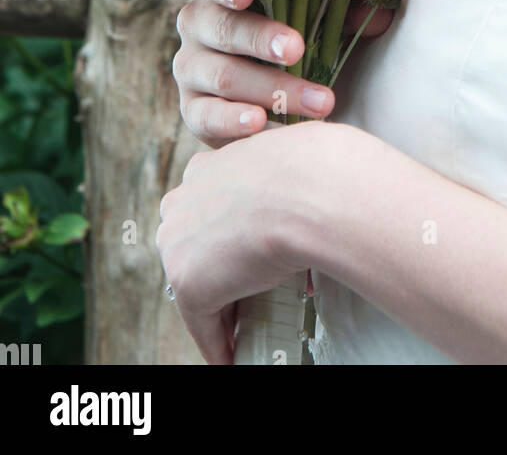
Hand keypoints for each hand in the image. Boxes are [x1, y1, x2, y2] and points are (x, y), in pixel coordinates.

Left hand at [157, 118, 346, 363]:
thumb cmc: (315, 171)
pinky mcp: (189, 283)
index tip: (239, 255)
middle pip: (191, 245)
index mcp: (205, 166)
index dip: (223, 237)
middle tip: (243, 293)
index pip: (205, 208)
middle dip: (214, 269)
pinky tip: (233, 355)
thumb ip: (279, 184)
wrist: (312, 188)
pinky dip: (218, 343)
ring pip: (196, 283)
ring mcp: (179, 242)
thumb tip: (304, 205)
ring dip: (217, 307)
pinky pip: (202, 324)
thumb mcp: (291, 164)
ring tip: (242, 328)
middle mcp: (182, 200)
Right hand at [173, 0, 393, 148]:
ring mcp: (190, 69)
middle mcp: (198, 24)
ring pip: (222, 75)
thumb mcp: (323, 23)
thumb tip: (384, 15)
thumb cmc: (300, 43)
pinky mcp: (192, 111)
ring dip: (269, 88)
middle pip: (220, 26)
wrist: (276, 98)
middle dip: (260, 38)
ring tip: (314, 102)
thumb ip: (346, 13)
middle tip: (296, 49)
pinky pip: (205, 116)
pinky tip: (260, 125)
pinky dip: (233, 121)